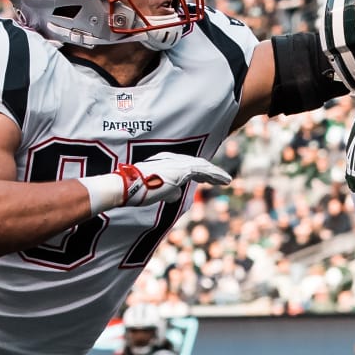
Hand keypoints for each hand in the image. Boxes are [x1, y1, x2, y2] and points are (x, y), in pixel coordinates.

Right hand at [83, 151, 232, 212]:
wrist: (128, 187)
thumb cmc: (136, 190)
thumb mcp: (156, 191)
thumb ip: (168, 191)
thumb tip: (176, 195)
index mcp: (165, 163)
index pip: (185, 166)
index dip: (197, 171)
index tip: (205, 178)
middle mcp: (172, 160)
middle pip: (196, 164)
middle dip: (209, 172)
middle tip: (220, 179)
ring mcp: (178, 164)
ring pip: (203, 167)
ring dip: (215, 174)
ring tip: (226, 180)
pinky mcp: (183, 170)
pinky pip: (204, 171)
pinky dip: (216, 176)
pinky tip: (225, 181)